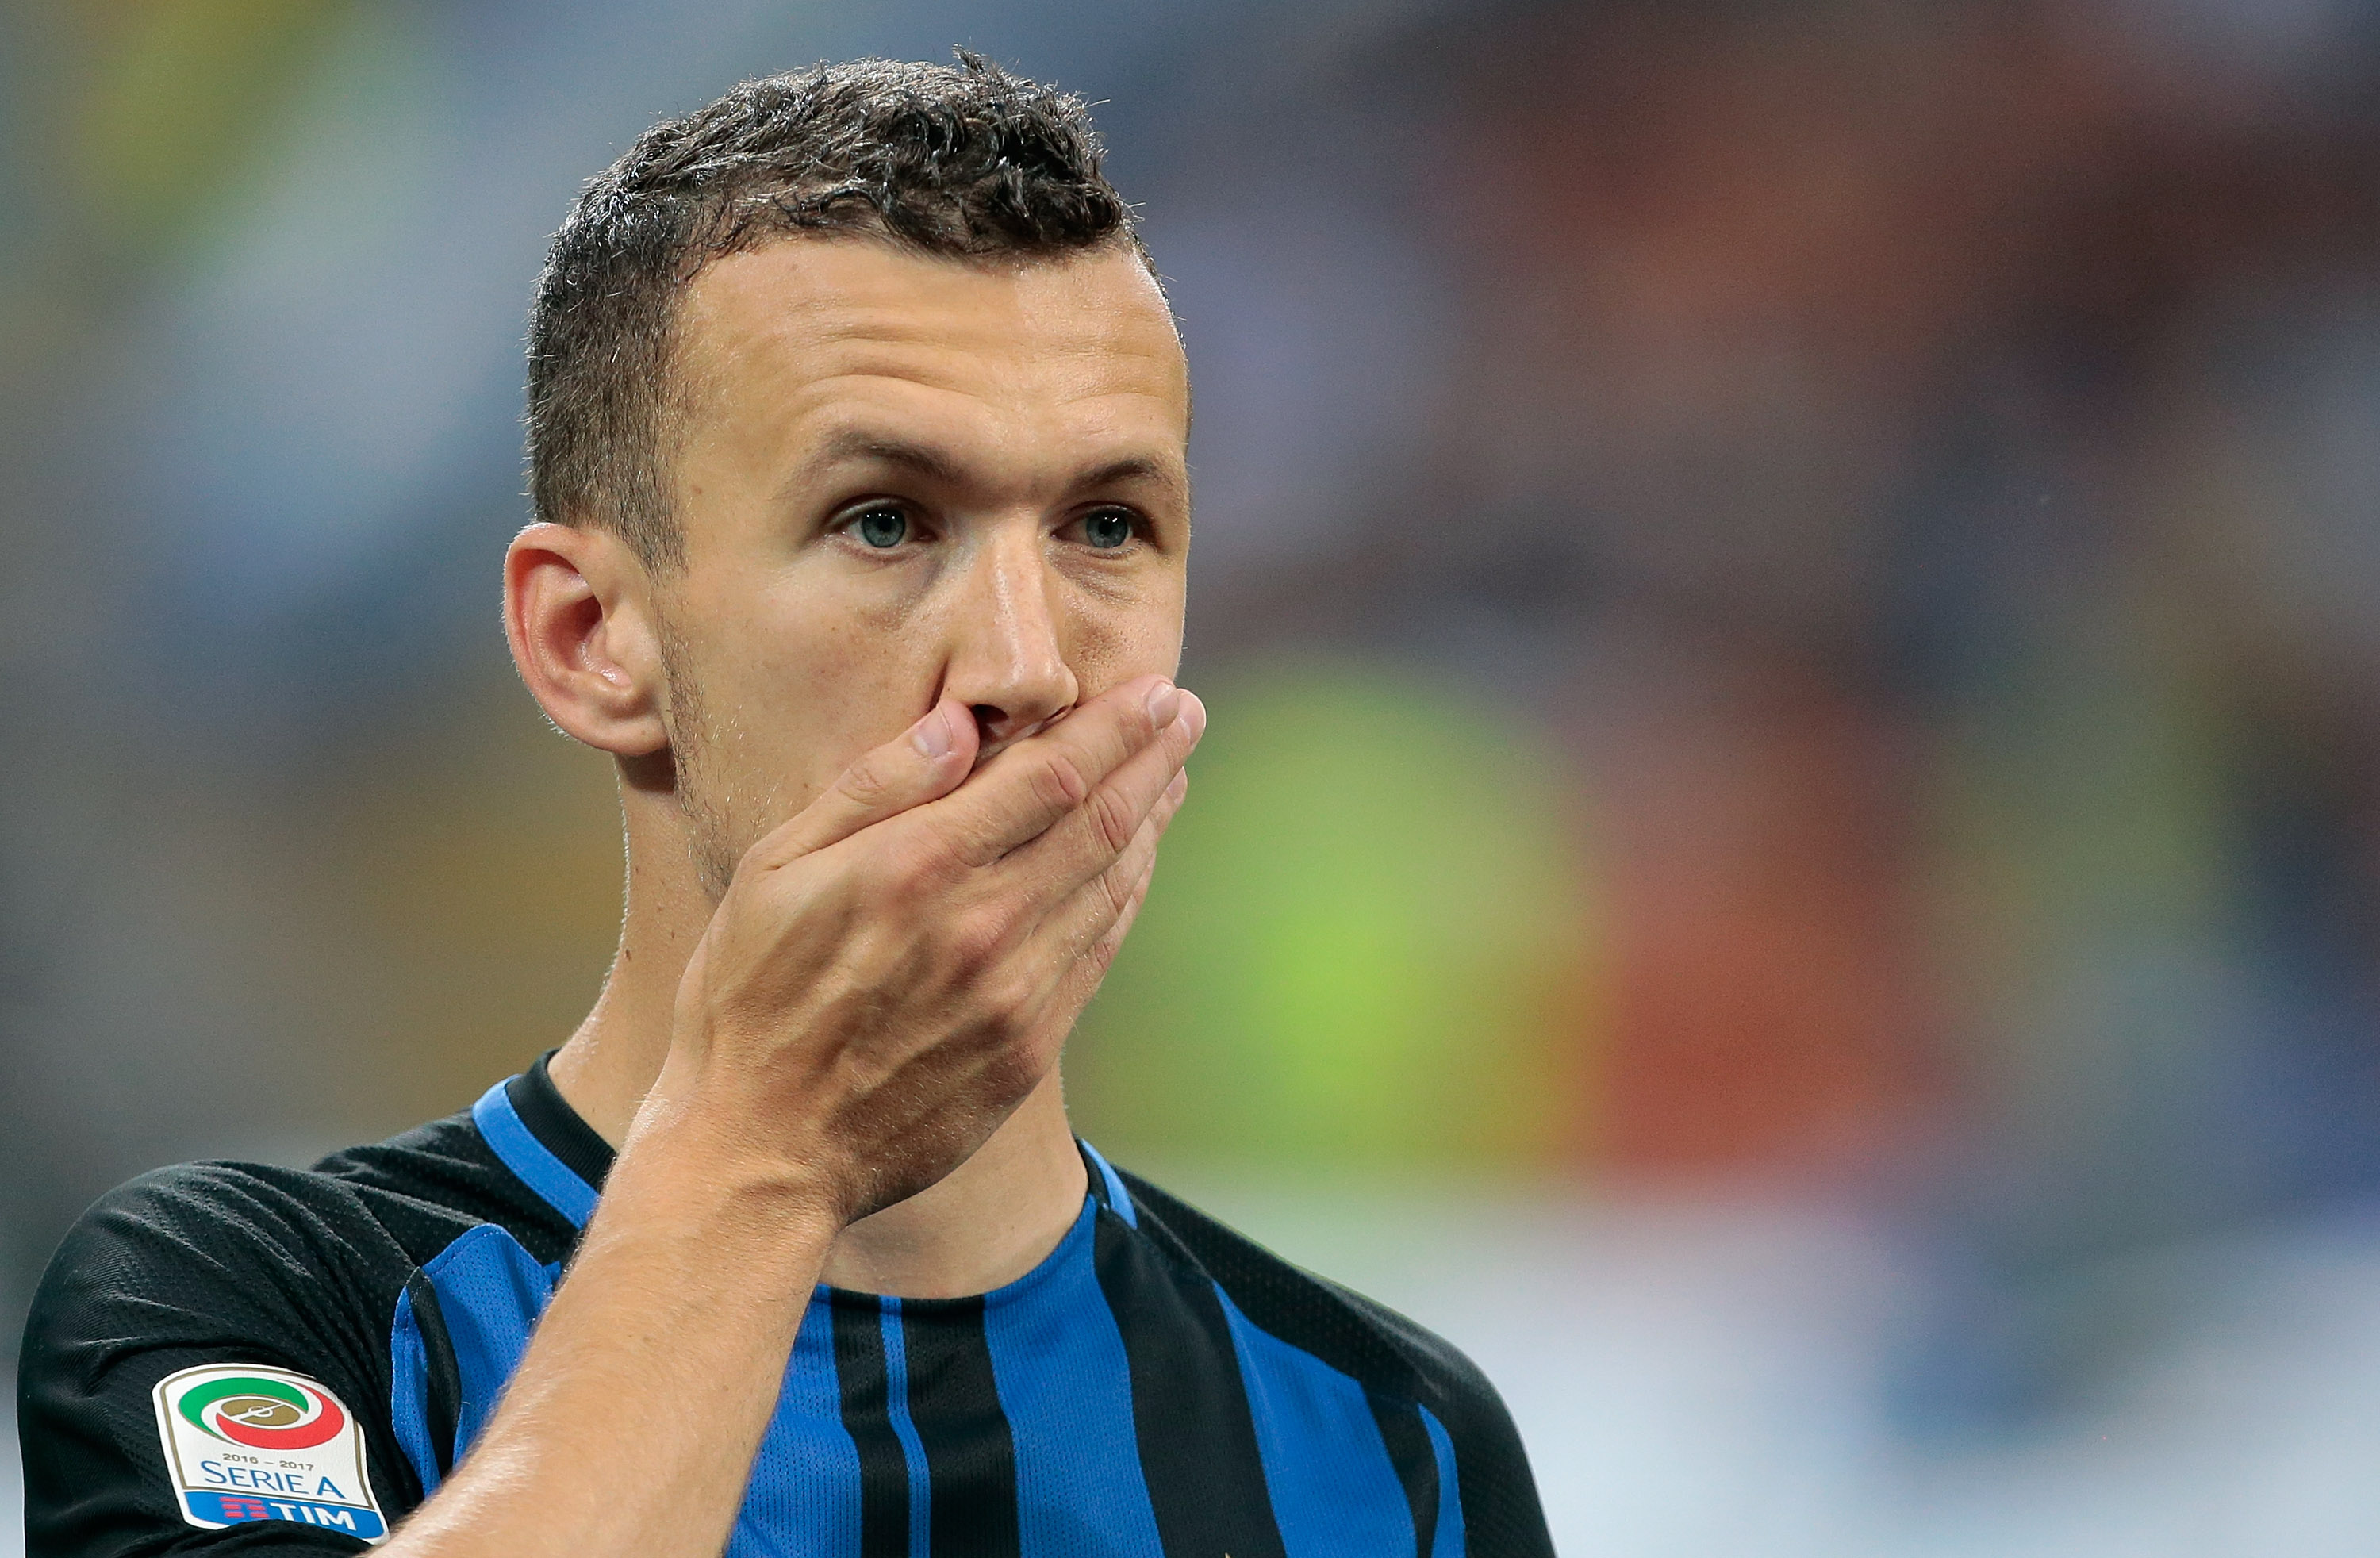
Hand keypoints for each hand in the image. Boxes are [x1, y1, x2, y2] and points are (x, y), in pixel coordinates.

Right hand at [636, 674, 1203, 1224]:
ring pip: (1110, 886)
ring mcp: (1015, 992)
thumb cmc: (747, 1002)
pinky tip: (1135, 863)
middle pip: (1100, 821)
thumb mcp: (774, 873)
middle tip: (1188, 710)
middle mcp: (982, 925)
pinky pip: (1098, 953)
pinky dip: (1127, 896)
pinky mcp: (1029, 1049)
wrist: (760, 1153)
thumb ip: (873, 790)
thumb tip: (958, 723)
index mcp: (917, 868)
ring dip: (1151, 822)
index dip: (1114, 727)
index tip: (1154, 691)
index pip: (1051, 775)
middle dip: (1153, 758)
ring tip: (1175, 775)